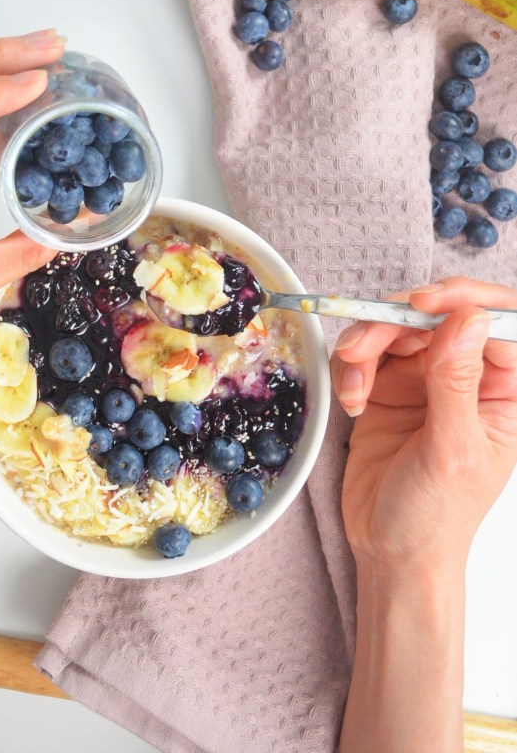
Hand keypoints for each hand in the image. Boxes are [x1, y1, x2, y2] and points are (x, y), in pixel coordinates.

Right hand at [331, 278, 516, 573]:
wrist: (392, 552)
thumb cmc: (439, 515)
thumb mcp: (452, 449)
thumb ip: (457, 381)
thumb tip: (466, 318)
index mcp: (505, 390)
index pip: (497, 322)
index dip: (463, 300)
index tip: (425, 303)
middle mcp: (468, 376)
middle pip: (436, 316)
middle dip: (395, 323)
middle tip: (362, 346)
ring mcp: (426, 379)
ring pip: (395, 329)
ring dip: (366, 348)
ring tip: (353, 387)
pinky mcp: (388, 387)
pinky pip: (366, 354)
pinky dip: (351, 370)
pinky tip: (351, 401)